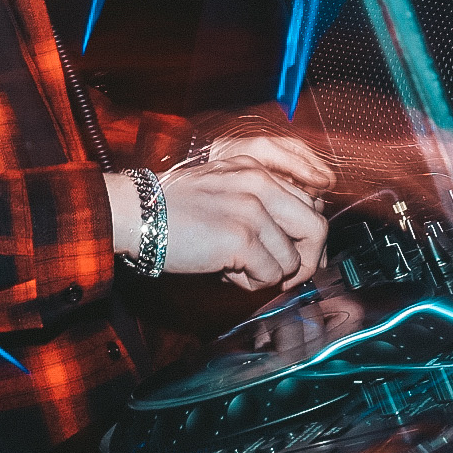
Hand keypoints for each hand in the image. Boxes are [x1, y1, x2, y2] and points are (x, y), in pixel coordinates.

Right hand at [155, 146, 331, 293]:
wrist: (136, 211)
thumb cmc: (174, 207)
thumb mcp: (224, 188)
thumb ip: (259, 202)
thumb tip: (295, 240)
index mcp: (257, 169)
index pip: (309, 204)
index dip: (307, 238)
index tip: (294, 256)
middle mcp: (260, 184)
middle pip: (316, 229)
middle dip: (307, 261)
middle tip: (284, 277)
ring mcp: (252, 210)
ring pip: (291, 260)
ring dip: (267, 274)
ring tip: (236, 267)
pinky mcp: (240, 238)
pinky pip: (269, 275)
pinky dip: (250, 283)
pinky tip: (225, 272)